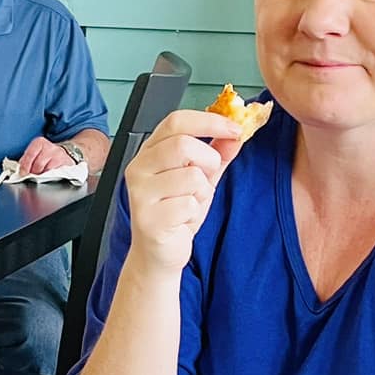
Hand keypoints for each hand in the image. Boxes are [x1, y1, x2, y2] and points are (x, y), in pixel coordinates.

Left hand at [18, 137, 75, 175]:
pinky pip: (56, 173)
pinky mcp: (66, 162)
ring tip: (40, 176)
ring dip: (41, 176)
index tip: (22, 173)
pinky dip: (50, 177)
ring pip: (47, 170)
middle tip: (31, 177)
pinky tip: (49, 176)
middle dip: (33, 173)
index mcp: (39, 142)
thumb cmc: (45, 155)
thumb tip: (19, 171)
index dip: (25, 166)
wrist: (62, 154)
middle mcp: (50, 147)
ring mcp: (59, 155)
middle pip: (38, 164)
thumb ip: (25, 161)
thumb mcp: (34, 154)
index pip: (30, 154)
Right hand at [120, 109, 241, 273]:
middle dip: (208, 161)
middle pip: (183, 144)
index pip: (176, 121)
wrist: (159, 253)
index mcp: (150, 152)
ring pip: (191, 176)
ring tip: (190, 204)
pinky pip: (189, 205)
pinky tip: (182, 220)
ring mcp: (140, 194)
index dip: (209, 121)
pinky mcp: (148, 218)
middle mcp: (139, 168)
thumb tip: (235, 134)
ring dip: (202, 193)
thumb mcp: (201, 178)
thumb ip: (217, 154)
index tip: (234, 128)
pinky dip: (194, 214)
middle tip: (205, 179)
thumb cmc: (175, 214)